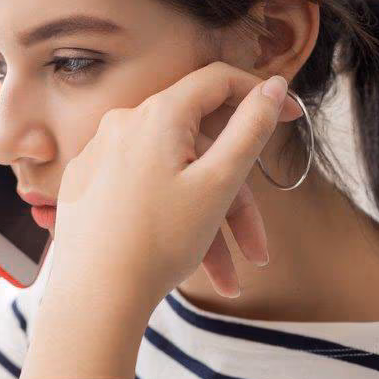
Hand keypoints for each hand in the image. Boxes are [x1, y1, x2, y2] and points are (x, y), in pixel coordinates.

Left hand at [51, 61, 303, 304]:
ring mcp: (100, 156)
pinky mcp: (88, 187)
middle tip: (258, 251)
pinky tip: (187, 267)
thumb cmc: (157, 241)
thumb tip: (273, 86)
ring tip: (228, 283)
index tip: (291, 119)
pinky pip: (142, 191)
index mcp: (156, 114)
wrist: (93, 297)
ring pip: (173, 180)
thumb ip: (250, 128)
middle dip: (235, 202)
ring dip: (207, 229)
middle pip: (198, 149)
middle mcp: (122, 126)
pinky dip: (170, 223)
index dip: (259, 96)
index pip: (217, 82)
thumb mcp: (219, 183)